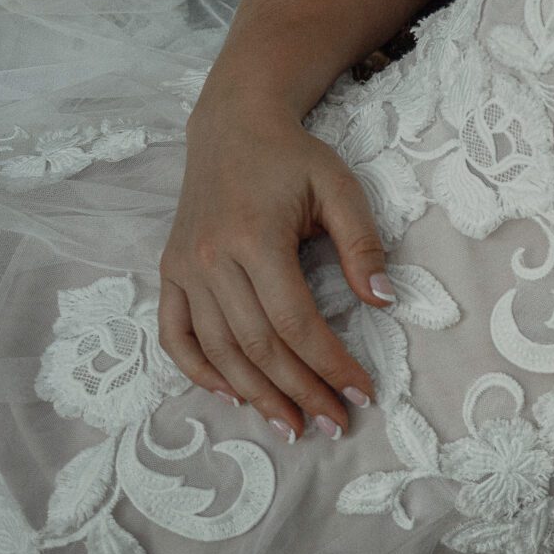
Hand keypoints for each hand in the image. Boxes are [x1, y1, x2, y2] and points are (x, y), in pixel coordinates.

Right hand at [159, 92, 388, 441]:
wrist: (232, 127)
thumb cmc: (293, 159)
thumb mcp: (340, 187)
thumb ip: (363, 243)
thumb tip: (385, 301)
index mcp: (254, 239)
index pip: (296, 322)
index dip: (331, 364)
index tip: (364, 392)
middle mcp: (210, 260)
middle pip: (257, 346)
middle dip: (300, 392)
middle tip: (335, 425)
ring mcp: (183, 268)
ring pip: (217, 350)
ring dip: (255, 395)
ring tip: (292, 426)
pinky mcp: (169, 272)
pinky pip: (175, 334)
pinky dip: (199, 371)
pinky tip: (233, 396)